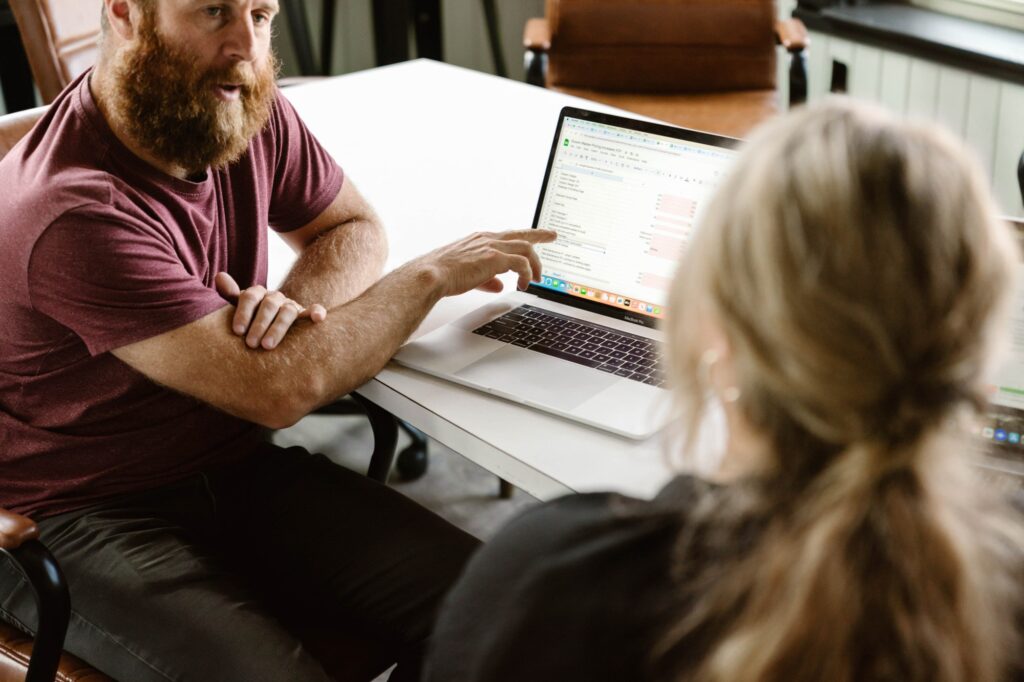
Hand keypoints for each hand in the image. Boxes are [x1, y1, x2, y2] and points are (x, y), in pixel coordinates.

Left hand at [215, 272, 326, 349]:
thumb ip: (230, 295)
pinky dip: (317, 312)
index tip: (237, 331)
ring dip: (278, 328)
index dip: (243, 313)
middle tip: (251, 344)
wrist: (273, 325)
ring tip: (268, 346)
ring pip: (288, 312)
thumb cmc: (252, 320)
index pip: (250, 297)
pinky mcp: (306, 315)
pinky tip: (318, 318)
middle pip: (269, 305)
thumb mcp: (239, 308)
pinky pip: (315, 310)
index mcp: (258, 294)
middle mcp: (276, 297)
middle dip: (260, 324)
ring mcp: (292, 306)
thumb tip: (220, 276)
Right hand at [415, 229, 556, 297]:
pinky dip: (527, 274)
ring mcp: (492, 246)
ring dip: (535, 264)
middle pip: (521, 235)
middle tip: (552, 235)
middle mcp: (488, 239)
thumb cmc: (444, 275)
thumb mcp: (470, 275)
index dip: (525, 234)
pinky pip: (521, 263)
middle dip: (539, 235)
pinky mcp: (494, 258)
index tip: (537, 233)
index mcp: (481, 240)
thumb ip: (487, 279)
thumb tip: (499, 286)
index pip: (508, 235)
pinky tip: (524, 285)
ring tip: (538, 278)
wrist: (432, 274)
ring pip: (525, 248)